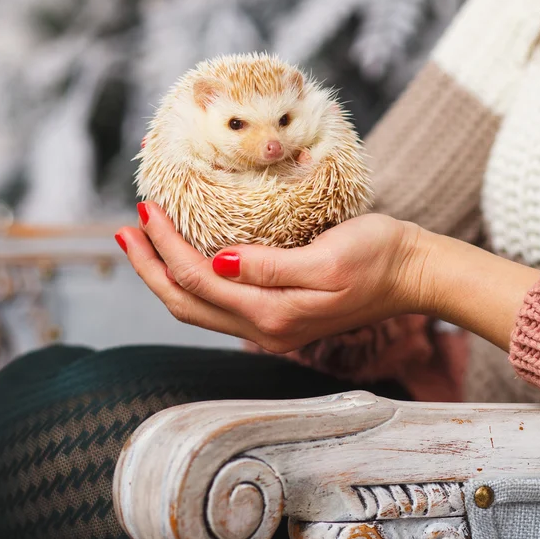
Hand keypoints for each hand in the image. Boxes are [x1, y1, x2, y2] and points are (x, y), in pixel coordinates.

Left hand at [115, 202, 430, 352]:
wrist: (412, 274)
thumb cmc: (379, 257)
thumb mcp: (330, 256)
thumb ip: (271, 267)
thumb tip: (217, 261)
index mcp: (274, 314)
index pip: (199, 282)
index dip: (165, 247)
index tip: (145, 209)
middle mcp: (265, 328)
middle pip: (187, 303)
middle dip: (150, 267)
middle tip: (127, 230)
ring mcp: (270, 326)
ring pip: (199, 307)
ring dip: (166, 275)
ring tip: (144, 242)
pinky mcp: (278, 314)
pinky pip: (220, 303)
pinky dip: (193, 280)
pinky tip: (189, 256)